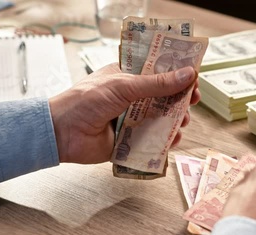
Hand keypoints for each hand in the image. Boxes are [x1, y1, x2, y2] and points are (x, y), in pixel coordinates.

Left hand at [49, 63, 199, 163]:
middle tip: (192, 102)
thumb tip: (187, 75)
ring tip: (182, 122)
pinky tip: (173, 139)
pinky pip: (153, 141)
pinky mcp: (129, 141)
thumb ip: (156, 83)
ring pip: (161, 119)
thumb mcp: (123, 86)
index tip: (193, 78)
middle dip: (180, 100)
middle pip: (164, 97)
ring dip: (176, 120)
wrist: (62, 132)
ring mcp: (131, 119)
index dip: (177, 74)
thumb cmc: (87, 101)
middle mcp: (131, 98)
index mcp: (127, 77)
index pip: (158, 72)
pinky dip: (165, 141)